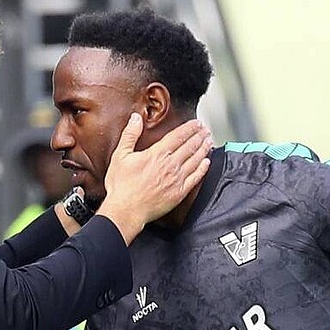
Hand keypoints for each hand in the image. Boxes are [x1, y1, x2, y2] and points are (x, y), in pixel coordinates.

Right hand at [98, 114, 212, 242]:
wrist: (126, 211)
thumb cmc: (121, 186)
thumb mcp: (120, 155)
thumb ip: (130, 135)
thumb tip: (136, 118)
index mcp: (157, 154)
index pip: (178, 136)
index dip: (190, 128)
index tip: (197, 123)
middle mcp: (170, 165)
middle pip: (190, 146)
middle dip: (199, 136)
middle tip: (206, 130)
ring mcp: (177, 179)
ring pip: (195, 160)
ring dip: (203, 149)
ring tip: (209, 142)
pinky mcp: (179, 193)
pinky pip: (195, 178)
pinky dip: (203, 169)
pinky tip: (206, 163)